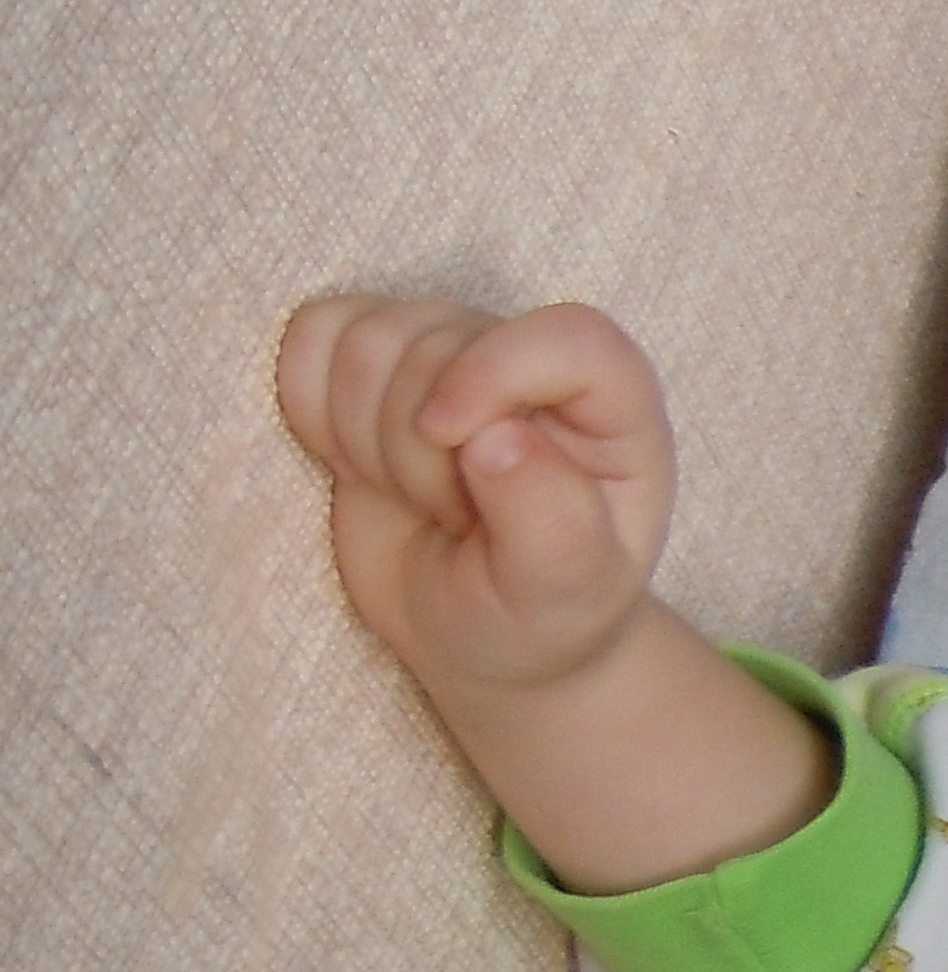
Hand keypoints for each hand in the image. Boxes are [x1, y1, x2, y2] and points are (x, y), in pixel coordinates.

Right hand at [277, 298, 674, 701]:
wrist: (481, 635)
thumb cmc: (539, 613)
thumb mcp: (562, 591)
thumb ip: (551, 519)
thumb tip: (497, 436)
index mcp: (614, 405)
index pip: (566, 337)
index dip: (491, 372)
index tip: (447, 440)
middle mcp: (533, 361)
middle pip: (434, 342)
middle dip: (413, 449)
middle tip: (452, 518)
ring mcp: (450, 354)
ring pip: (365, 339)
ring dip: (361, 435)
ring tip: (412, 497)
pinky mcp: (377, 365)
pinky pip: (313, 336)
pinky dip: (309, 403)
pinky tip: (355, 465)